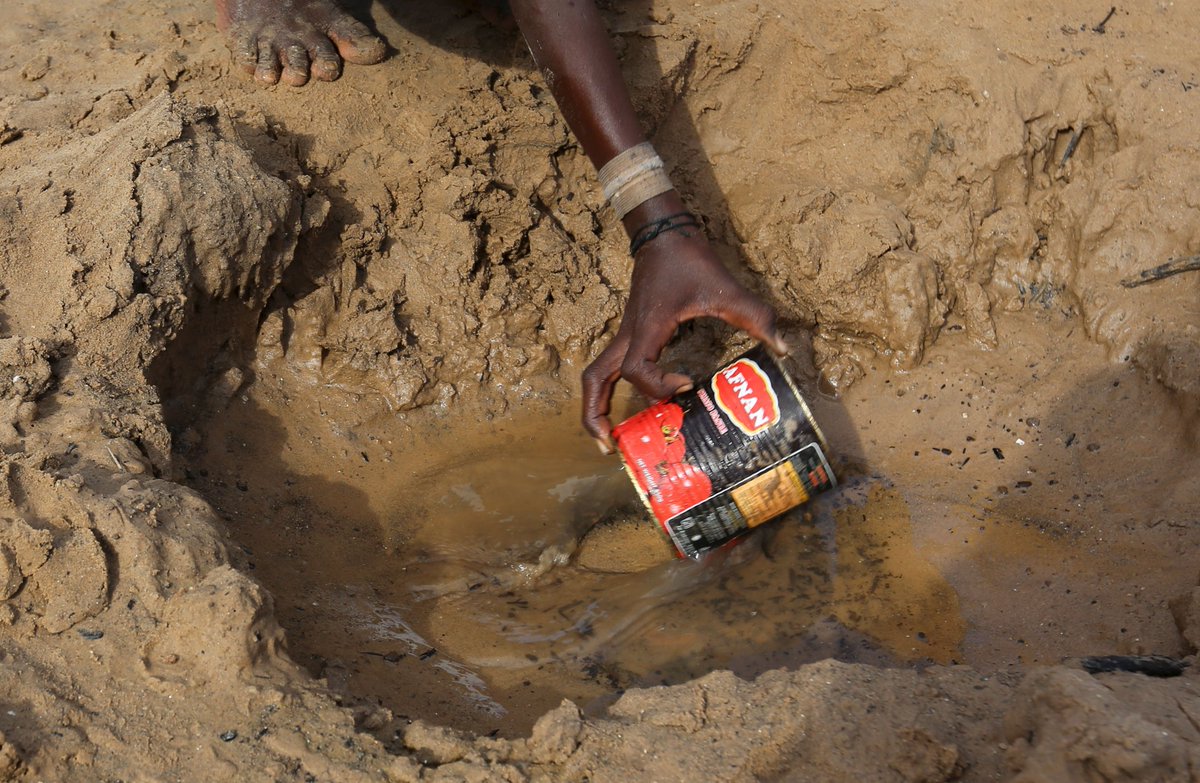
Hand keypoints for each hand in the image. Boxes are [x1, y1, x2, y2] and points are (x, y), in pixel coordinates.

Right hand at [582, 229, 787, 451]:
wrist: (662, 232)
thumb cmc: (688, 259)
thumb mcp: (724, 287)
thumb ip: (755, 316)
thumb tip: (784, 347)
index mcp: (646, 328)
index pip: (637, 369)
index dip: (660, 385)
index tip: (688, 383)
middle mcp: (628, 336)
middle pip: (595, 379)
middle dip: (596, 415)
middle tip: (611, 446)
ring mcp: (625, 335)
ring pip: (596, 375)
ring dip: (596, 406)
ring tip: (609, 438)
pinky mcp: (631, 333)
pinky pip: (612, 368)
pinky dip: (611, 391)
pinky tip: (633, 407)